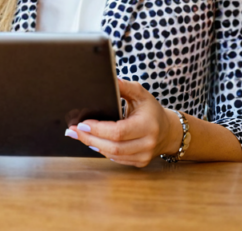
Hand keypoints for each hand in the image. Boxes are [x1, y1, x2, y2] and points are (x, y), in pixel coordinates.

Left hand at [65, 78, 180, 167]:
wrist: (169, 131)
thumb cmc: (152, 110)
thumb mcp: (141, 94)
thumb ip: (125, 87)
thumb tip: (111, 79)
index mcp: (148, 126)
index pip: (119, 131)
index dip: (98, 129)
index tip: (82, 123)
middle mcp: (147, 143)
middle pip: (113, 146)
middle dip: (90, 139)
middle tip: (73, 131)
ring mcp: (144, 156)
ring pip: (113, 155)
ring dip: (93, 145)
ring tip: (79, 136)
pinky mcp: (140, 163)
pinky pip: (117, 159)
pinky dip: (103, 150)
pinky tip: (93, 142)